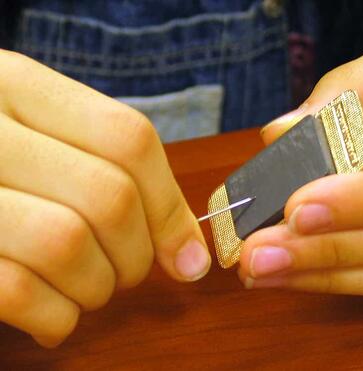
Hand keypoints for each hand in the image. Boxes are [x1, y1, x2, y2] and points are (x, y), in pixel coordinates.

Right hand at [0, 50, 209, 346]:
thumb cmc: (8, 171)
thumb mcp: (52, 144)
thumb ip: (120, 178)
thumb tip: (191, 255)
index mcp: (19, 86)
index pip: (128, 139)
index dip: (170, 207)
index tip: (187, 255)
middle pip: (108, 197)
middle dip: (137, 256)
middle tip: (127, 273)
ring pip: (66, 244)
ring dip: (97, 287)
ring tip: (88, 289)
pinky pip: (20, 292)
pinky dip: (57, 317)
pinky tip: (54, 314)